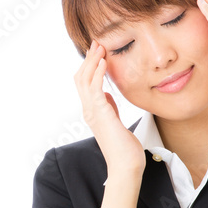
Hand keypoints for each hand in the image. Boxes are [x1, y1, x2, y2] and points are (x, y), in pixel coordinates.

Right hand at [74, 40, 145, 174]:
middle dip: (88, 59)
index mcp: (92, 111)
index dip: (89, 65)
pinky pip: (95, 89)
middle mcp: (88, 110)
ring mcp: (92, 112)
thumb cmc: (124, 148)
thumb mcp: (116, 121)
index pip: (85, 83)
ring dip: (92, 61)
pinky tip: (103, 62)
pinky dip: (97, 73)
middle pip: (81, 78)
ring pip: (85, 80)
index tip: (98, 51)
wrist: (126, 165)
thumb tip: (107, 94)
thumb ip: (109, 107)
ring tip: (100, 47)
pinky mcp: (100, 114)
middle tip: (96, 42)